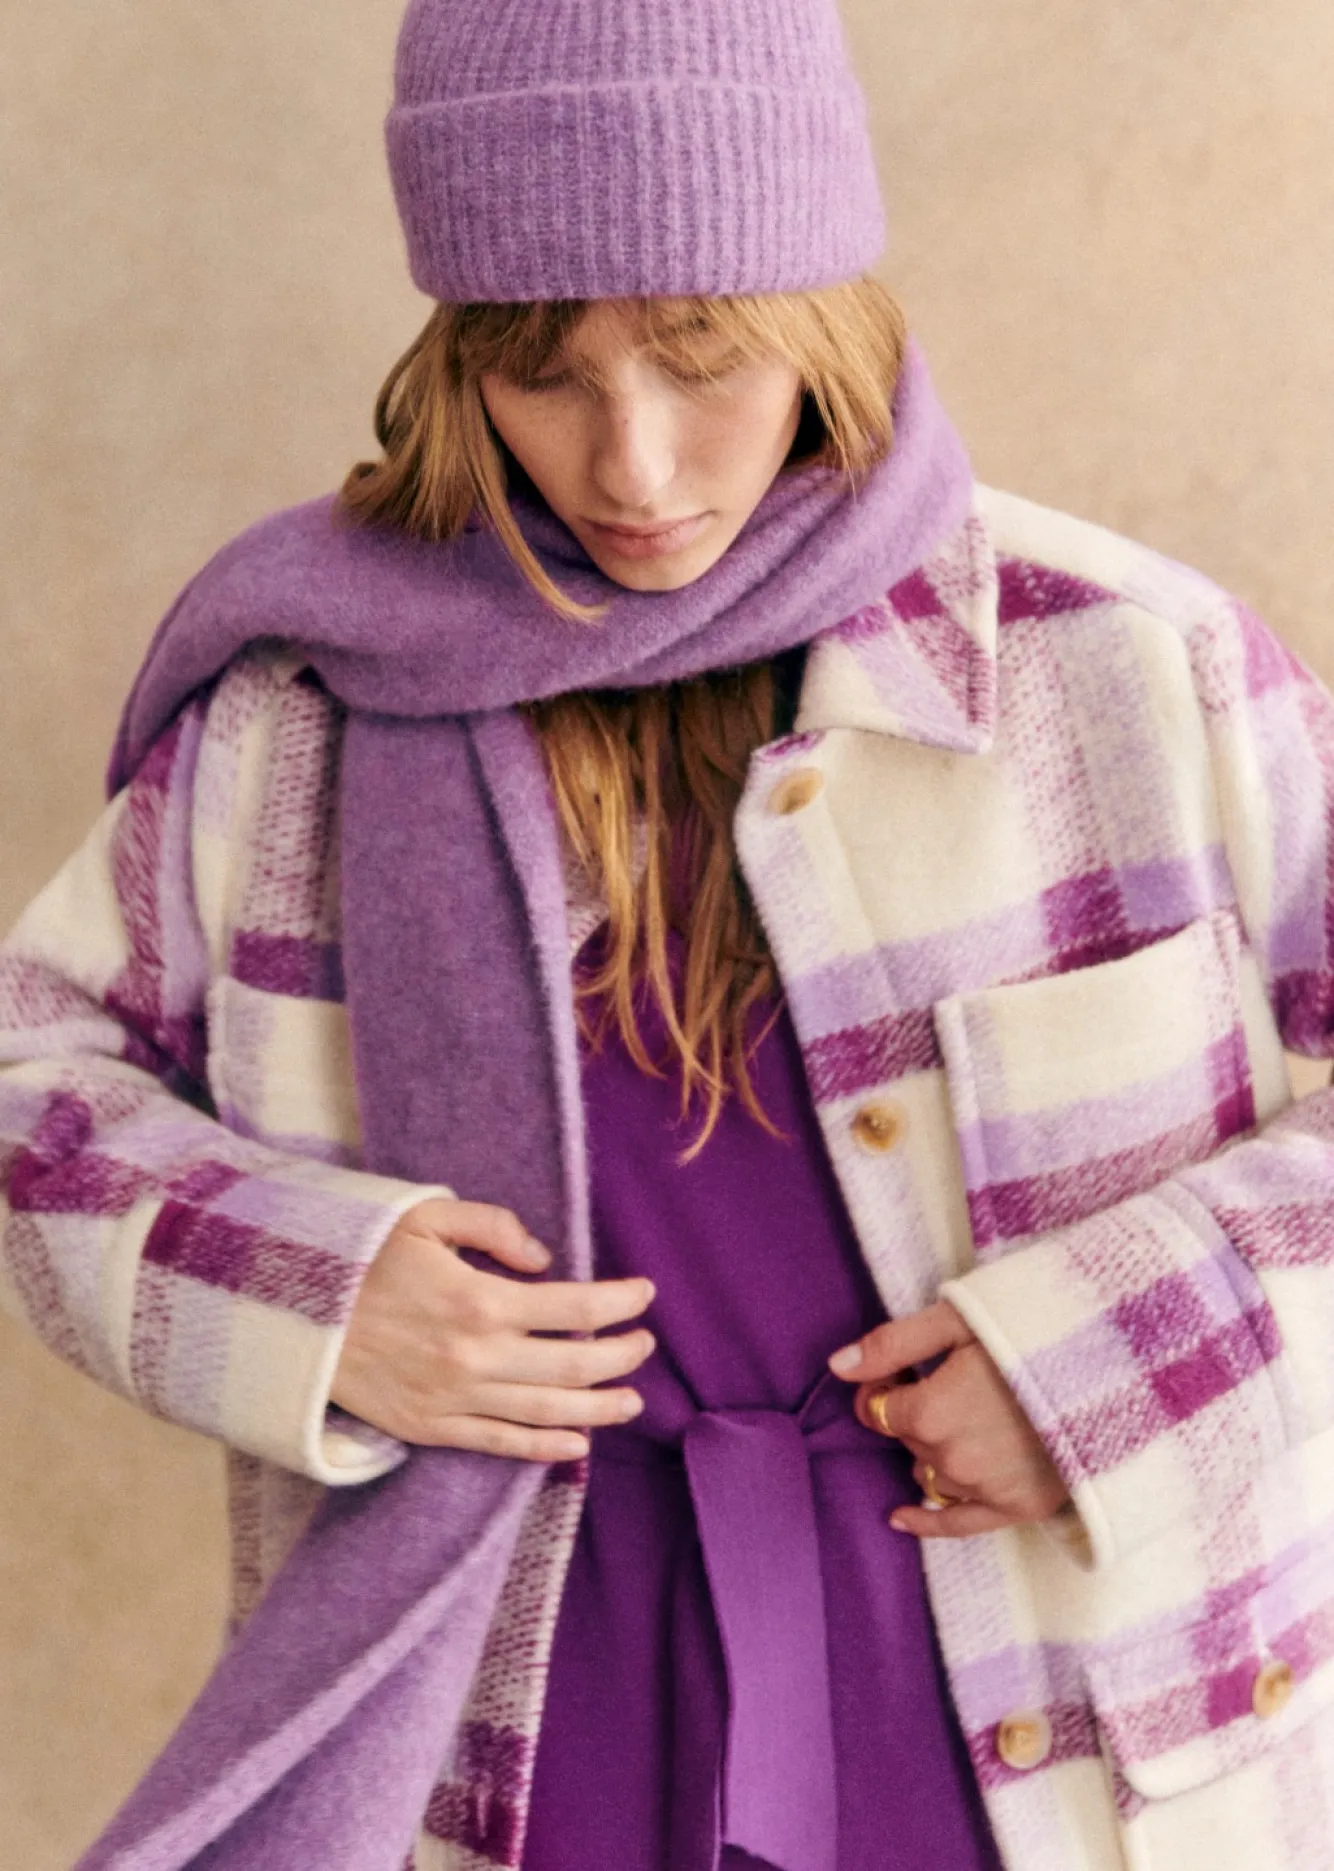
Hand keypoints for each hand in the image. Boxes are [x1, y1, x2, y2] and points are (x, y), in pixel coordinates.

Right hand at [331, 1197, 655, 1461]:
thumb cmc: (361, 1257)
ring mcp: (455, 1398)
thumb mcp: (426, 1216)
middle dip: (622, 1357)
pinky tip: (578, 1445)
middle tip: (646, 1346)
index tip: (645, 1294)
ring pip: (548, 1412)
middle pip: (575, 1365)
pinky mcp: (431, 1427)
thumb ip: (494, 1226)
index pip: (578, 1307)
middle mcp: (476, 1356)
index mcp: (481, 1300)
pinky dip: (545, 1448)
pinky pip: (500, 1444)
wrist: (291, 1315)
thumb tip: (545, 1260)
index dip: (621, 1302)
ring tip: (632, 1402)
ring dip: (600, 1409)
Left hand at [828, 1300, 1069, 1538]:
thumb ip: (893, 1344)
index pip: (879, 1409)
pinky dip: (926, 1521)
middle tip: (951, 1382)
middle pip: (908, 1438)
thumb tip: (836, 1366)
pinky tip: (900, 1517)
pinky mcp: (1018, 1508)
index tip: (906, 1371)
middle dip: (915, 1413)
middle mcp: (952, 1459)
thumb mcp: (960, 1320)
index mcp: (931, 1412)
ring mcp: (985, 1488)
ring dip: (934, 1449)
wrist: (1118, 1368)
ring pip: (929, 1472)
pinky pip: (955, 1525)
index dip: (887, 1387)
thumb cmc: (1035, 1332)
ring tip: (969, 1417)